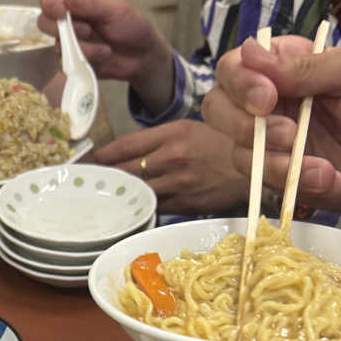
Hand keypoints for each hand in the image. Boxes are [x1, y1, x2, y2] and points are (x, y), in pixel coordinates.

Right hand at [38, 0, 174, 112]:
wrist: (141, 56)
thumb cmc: (131, 25)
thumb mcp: (115, 8)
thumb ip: (89, 2)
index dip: (49, 3)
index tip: (62, 13)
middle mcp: (68, 17)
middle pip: (44, 21)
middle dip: (62, 29)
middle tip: (87, 31)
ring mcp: (68, 40)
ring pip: (56, 45)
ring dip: (81, 47)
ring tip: (104, 48)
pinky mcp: (71, 60)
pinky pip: (64, 63)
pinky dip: (84, 60)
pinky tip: (102, 56)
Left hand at [92, 121, 248, 214]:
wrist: (254, 165)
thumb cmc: (221, 144)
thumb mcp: (189, 129)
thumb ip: (158, 140)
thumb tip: (125, 155)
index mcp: (172, 132)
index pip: (125, 146)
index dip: (101, 156)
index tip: (88, 163)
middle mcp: (173, 156)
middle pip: (126, 170)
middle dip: (104, 178)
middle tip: (86, 185)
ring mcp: (179, 181)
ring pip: (137, 191)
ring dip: (119, 197)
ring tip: (102, 199)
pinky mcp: (185, 202)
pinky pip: (154, 208)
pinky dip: (139, 209)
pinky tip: (128, 211)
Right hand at [202, 37, 340, 254]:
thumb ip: (308, 64)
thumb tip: (251, 52)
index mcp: (282, 67)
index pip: (234, 66)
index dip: (240, 82)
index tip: (268, 98)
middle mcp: (265, 103)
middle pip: (217, 107)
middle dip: (241, 124)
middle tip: (286, 134)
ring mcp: (266, 142)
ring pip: (236, 151)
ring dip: (275, 161)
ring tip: (318, 165)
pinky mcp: (273, 176)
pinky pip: (261, 182)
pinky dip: (295, 182)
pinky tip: (327, 178)